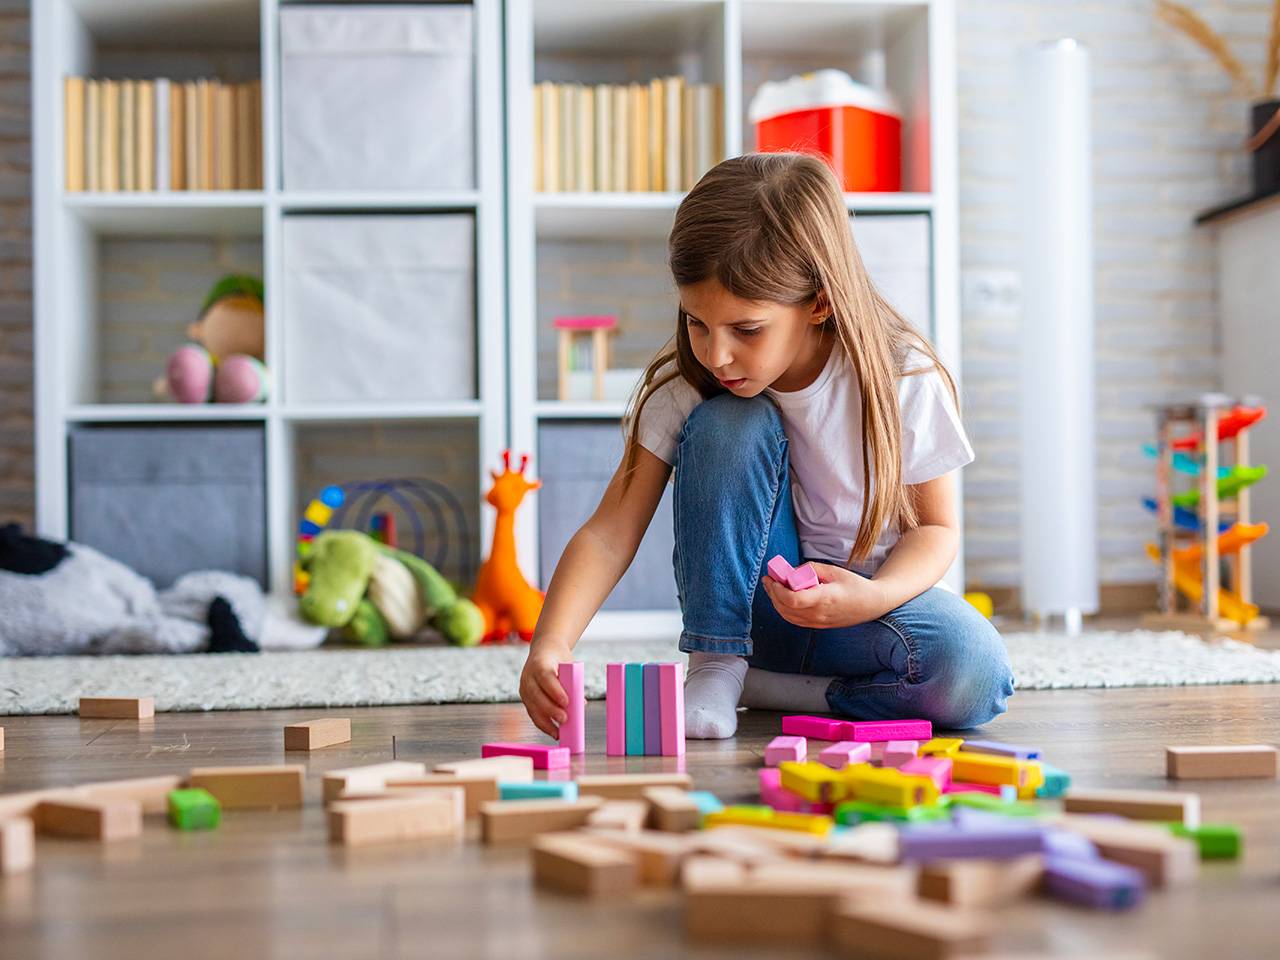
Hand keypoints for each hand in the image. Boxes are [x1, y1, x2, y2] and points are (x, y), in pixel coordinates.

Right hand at [519, 638, 572, 737]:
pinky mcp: (524, 697)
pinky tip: (552, 732)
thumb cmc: (560, 659)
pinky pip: (532, 712)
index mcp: (540, 663)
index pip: (546, 677)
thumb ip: (574, 683)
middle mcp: (528, 675)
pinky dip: (542, 723)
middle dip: (550, 710)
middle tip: (564, 719)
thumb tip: (580, 704)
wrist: (544, 650)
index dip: (555, 691)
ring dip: (545, 721)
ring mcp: (524, 686)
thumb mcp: (569, 665)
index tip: (566, 702)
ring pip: (532, 707)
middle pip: (537, 695)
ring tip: (558, 733)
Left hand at [761, 562, 887, 629]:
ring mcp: (818, 622)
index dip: (778, 590)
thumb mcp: (833, 571)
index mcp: (824, 598)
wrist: (871, 604)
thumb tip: (792, 571)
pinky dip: (784, 610)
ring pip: (787, 616)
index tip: (773, 579)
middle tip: (769, 579)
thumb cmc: (854, 585)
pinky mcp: (817, 626)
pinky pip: (794, 620)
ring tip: (772, 587)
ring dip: (776, 602)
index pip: (793, 599)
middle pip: (786, 608)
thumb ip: (811, 568)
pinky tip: (782, 599)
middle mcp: (819, 614)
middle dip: (772, 593)